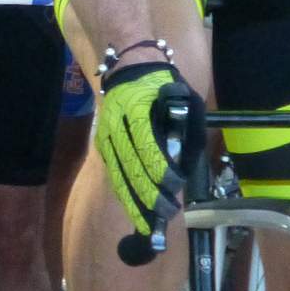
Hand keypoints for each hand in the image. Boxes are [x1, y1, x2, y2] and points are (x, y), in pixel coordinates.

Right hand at [93, 62, 201, 239]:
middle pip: (131, 164)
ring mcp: (106, 135)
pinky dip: (125, 194)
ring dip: (134, 201)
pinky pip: (115, 174)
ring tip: (149, 224)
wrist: (128, 66)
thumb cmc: (162, 84)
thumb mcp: (183, 97)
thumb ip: (186, 128)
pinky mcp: (102, 144)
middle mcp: (117, 123)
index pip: (147, 143)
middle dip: (149, 193)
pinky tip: (135, 210)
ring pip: (119, 174)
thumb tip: (187, 164)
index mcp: (137, 108)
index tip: (174, 188)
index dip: (160, 168)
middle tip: (167, 213)